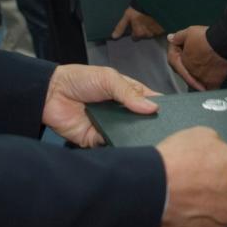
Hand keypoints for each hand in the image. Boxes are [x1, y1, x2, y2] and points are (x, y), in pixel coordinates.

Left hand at [41, 64, 158, 147]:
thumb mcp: (108, 78)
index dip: (161, 108)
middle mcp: (121, 112)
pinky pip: (111, 146)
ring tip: (151, 143)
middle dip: (151, 127)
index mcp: (127, 94)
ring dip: (136, 138)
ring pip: (129, 136)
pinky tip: (128, 148)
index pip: (149, 102)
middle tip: (166, 133)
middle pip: (141, 123)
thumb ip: (129, 93)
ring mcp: (110, 127)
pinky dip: (118, 146)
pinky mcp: (96, 141)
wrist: (50, 93)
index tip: (176, 116)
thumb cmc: (80, 79)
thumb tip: (153, 108)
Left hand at [111, 7, 164, 39]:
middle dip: (144, 29)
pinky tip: (157, 19)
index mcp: (138, 33)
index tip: (136, 24)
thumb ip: (121, 27)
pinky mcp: (164, 28)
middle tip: (144, 19)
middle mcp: (148, 34)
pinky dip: (159, 25)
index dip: (135, 30)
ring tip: (151, 18)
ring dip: (152, 27)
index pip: (135, 37)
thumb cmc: (139, 7)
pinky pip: (161, 29)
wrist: (152, 0)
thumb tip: (114, 37)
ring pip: (152, 33)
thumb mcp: (128, 16)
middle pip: (144, 35)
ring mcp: (157, 31)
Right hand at [156, 127, 226, 226]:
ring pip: (223, 213)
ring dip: (212, 205)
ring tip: (189, 192)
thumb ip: (226, 147)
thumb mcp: (204, 135)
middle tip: (205, 178)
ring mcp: (222, 223)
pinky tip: (183, 207)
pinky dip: (198, 219)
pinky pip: (206, 226)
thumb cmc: (179, 157)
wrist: (150, 187)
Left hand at [166, 26, 226, 90]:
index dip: (175, 54)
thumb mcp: (189, 32)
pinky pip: (208, 89)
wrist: (223, 43)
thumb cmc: (206, 38)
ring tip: (201, 72)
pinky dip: (207, 87)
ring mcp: (201, 78)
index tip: (180, 50)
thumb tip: (170, 38)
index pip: (173, 61)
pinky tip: (207, 85)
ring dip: (196, 78)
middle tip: (192, 60)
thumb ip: (178, 37)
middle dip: (186, 67)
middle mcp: (190, 72)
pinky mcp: (213, 82)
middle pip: (185, 72)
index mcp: (182, 61)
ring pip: (196, 82)